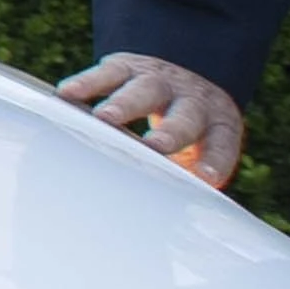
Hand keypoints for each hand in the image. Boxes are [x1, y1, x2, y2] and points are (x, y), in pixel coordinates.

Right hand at [59, 51, 249, 188]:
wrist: (186, 71)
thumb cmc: (189, 125)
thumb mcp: (202, 148)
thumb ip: (189, 178)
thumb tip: (170, 222)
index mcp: (217, 125)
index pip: (221, 145)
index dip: (214, 161)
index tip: (206, 178)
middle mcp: (191, 102)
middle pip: (184, 117)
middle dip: (169, 132)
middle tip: (155, 146)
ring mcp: (158, 82)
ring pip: (143, 91)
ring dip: (124, 105)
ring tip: (103, 118)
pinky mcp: (127, 67)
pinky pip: (107, 74)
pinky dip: (87, 84)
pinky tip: (68, 94)